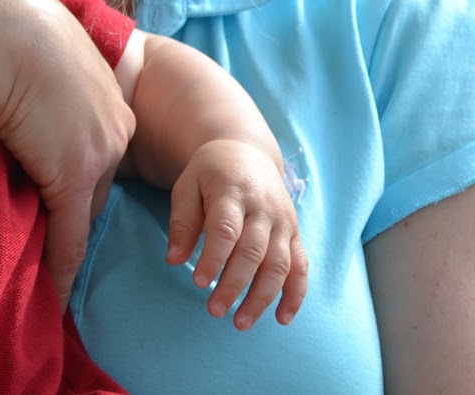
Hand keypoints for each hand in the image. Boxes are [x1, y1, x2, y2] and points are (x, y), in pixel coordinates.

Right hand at [0, 0, 135, 306]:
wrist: (1, 26)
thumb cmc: (5, 25)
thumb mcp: (35, 46)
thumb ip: (38, 68)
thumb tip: (11, 75)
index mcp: (106, 92)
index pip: (96, 149)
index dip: (72, 173)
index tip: (56, 191)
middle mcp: (114, 124)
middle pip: (97, 183)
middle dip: (74, 206)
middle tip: (46, 229)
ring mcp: (97, 152)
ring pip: (84, 211)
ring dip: (65, 237)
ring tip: (48, 265)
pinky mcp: (73, 177)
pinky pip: (69, 235)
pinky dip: (61, 266)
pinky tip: (52, 290)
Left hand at [166, 138, 307, 328]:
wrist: (247, 152)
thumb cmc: (210, 174)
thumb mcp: (187, 187)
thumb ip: (182, 223)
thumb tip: (174, 260)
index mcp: (233, 191)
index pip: (226, 229)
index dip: (213, 258)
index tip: (197, 281)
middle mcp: (264, 207)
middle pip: (254, 251)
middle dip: (234, 285)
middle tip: (214, 311)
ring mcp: (283, 221)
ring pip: (280, 264)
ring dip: (262, 297)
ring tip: (241, 323)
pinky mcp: (294, 233)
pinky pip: (301, 266)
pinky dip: (295, 295)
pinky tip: (282, 318)